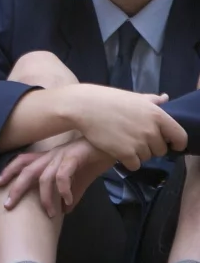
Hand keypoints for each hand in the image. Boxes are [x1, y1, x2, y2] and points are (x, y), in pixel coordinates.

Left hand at [0, 137, 112, 216]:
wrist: (114, 144)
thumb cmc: (94, 159)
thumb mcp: (79, 179)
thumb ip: (70, 193)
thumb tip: (64, 211)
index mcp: (49, 158)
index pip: (23, 161)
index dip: (9, 170)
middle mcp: (52, 155)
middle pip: (27, 170)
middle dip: (16, 187)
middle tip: (8, 205)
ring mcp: (62, 155)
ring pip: (44, 176)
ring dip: (46, 197)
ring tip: (50, 213)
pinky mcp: (75, 157)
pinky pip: (63, 174)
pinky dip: (63, 189)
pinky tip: (68, 202)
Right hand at [66, 84, 185, 165]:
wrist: (84, 107)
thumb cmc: (109, 100)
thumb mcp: (134, 97)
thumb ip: (152, 100)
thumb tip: (165, 98)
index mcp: (157, 115)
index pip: (180, 136)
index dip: (177, 143)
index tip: (172, 145)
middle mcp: (151, 130)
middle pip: (161, 150)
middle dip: (150, 148)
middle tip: (136, 140)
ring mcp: (139, 143)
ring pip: (147, 158)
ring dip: (138, 154)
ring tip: (124, 144)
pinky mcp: (125, 153)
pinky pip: (135, 165)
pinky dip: (128, 162)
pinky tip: (119, 152)